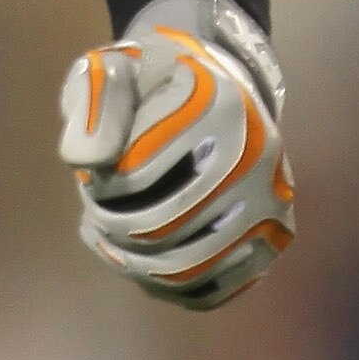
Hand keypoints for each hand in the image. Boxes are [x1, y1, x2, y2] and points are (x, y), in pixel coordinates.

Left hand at [58, 0, 293, 310]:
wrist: (217, 84)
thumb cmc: (152, 78)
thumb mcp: (112, 70)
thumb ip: (93, 103)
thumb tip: (85, 162)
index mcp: (216, 104)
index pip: (134, 174)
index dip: (97, 184)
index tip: (90, 173)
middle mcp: (256, 156)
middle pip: (159, 228)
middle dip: (111, 225)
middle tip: (94, 209)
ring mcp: (272, 202)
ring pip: (184, 267)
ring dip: (131, 261)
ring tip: (108, 235)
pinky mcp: (273, 240)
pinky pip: (209, 289)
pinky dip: (163, 285)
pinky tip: (137, 260)